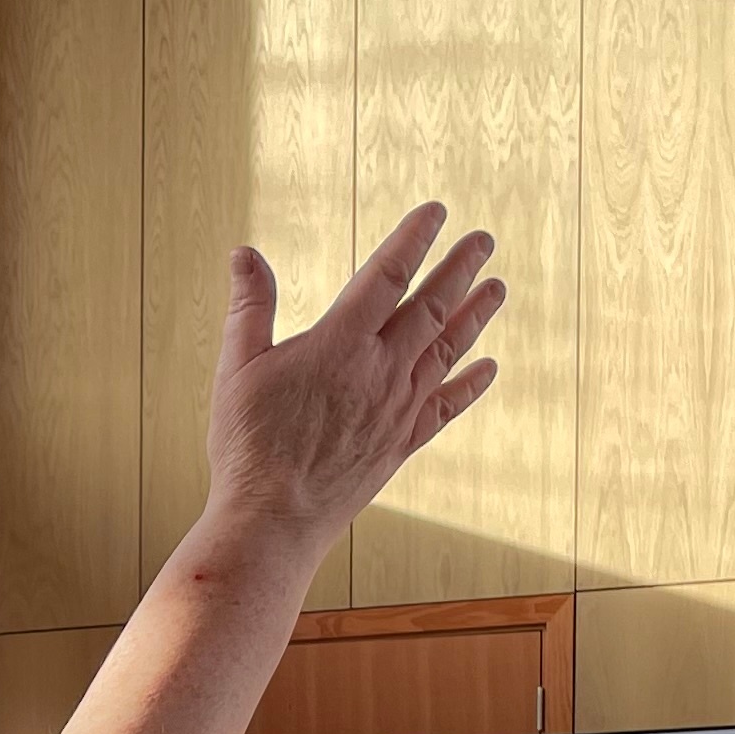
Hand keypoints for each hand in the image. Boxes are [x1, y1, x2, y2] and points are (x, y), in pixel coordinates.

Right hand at [200, 202, 505, 548]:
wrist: (274, 520)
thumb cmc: (249, 446)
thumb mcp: (237, 367)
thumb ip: (249, 307)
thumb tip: (245, 254)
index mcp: (339, 344)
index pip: (387, 275)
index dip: (414, 239)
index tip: (436, 213)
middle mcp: (379, 371)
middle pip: (431, 307)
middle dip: (460, 267)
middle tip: (484, 240)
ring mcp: (397, 409)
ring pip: (447, 350)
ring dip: (475, 315)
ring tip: (497, 288)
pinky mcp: (401, 444)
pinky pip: (446, 407)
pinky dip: (470, 384)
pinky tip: (490, 368)